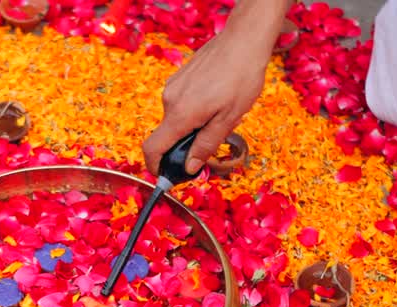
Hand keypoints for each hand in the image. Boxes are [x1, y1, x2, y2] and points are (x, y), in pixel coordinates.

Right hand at [142, 2, 284, 174]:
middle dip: (183, 147)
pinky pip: (180, 104)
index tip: (167, 176)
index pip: (153, 148)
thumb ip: (206, 145)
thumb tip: (189, 167)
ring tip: (219, 117)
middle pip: (166, 135)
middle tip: (210, 146)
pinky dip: (192, 112)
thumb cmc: (242, 78)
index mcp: (180, 114)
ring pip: (175, 119)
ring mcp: (173, 87)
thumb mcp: (229, 118)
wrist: (243, 40)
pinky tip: (214, 102)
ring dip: (190, 128)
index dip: (155, 167)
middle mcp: (169, 100)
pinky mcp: (179, 78)